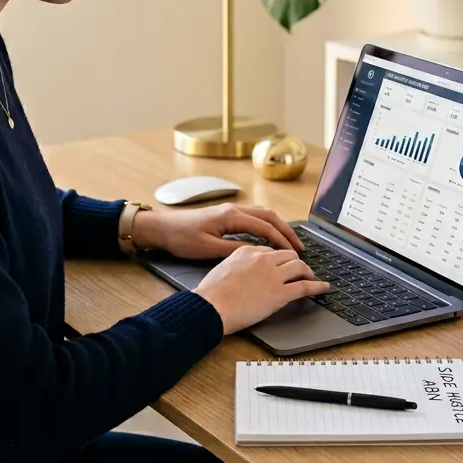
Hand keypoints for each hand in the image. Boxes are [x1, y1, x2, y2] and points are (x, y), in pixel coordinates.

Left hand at [132, 203, 303, 259]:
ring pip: (262, 213)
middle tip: (299, 247)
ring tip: (289, 242)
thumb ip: (234, 250)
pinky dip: (266, 224)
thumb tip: (258, 253)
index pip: (265, 227)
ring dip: (278, 226)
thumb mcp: (208, 249)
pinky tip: (269, 236)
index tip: (295, 253)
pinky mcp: (225, 214)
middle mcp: (233, 209)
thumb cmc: (182, 238)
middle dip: (286, 230)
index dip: (282, 240)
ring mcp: (230, 210)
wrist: (162, 228)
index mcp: (231, 216)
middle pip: (269, 216)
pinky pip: (253, 216)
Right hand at [192, 245, 328, 334]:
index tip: (283, 264)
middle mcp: (263, 259)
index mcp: (248, 251)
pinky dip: (317, 286)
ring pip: (299, 266)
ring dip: (308, 272)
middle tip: (299, 270)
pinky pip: (305, 286)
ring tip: (311, 277)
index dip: (280, 259)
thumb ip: (237, 265)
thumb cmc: (211, 293)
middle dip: (296, 262)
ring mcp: (273, 275)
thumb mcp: (223, 268)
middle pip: (288, 255)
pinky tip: (323, 288)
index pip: (271, 251)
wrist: (211, 306)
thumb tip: (243, 272)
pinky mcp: (280, 293)